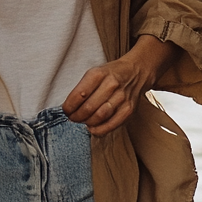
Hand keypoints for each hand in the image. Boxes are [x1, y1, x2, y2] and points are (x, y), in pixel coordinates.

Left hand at [63, 35, 179, 135]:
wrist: (136, 71)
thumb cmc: (111, 74)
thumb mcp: (95, 72)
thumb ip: (82, 89)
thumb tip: (69, 109)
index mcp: (99, 73)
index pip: (78, 95)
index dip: (69, 107)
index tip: (66, 110)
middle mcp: (111, 84)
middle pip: (88, 108)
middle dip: (76, 117)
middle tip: (72, 118)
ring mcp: (121, 97)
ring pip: (98, 117)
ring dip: (87, 123)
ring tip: (83, 121)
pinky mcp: (128, 109)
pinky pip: (110, 125)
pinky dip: (99, 130)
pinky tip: (93, 127)